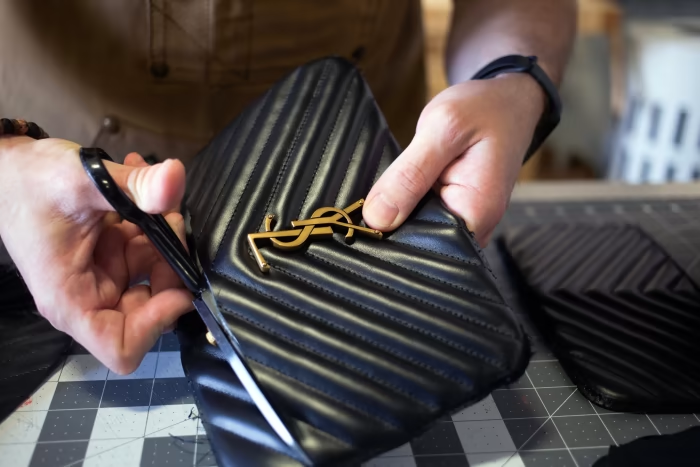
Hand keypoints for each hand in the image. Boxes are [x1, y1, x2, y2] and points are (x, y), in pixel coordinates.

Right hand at [0, 137, 193, 373]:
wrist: (9, 166)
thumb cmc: (30, 181)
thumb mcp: (82, 180)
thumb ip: (132, 186)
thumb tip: (177, 176)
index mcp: (71, 300)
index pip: (119, 346)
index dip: (156, 324)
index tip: (179, 287)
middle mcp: (88, 296)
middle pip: (148, 308)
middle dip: (170, 267)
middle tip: (172, 221)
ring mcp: (103, 275)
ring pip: (156, 274)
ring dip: (166, 236)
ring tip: (156, 196)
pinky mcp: (111, 255)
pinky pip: (147, 249)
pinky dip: (155, 220)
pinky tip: (146, 187)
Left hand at [363, 73, 545, 245]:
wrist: (508, 102)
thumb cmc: (484, 110)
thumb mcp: (442, 130)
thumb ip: (409, 174)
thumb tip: (377, 219)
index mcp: (477, 213)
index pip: (421, 246)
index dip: (389, 236)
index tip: (363, 219)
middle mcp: (476, 227)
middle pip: (418, 242)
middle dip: (391, 223)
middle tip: (375, 194)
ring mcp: (466, 222)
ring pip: (417, 230)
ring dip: (398, 211)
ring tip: (390, 186)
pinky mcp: (455, 213)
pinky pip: (423, 218)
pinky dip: (407, 203)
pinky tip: (401, 187)